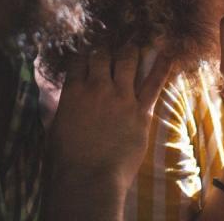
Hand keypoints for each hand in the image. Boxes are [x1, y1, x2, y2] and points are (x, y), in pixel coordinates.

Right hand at [47, 47, 170, 191]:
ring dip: (130, 50)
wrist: (89, 180)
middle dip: (105, 48)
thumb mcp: (54, 128)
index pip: (78, 60)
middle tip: (110, 42)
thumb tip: (61, 99)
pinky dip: (161, 67)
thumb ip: (60, 108)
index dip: (83, 52)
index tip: (87, 48)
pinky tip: (168, 54)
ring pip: (127, 61)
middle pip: (102, 55)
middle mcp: (97, 88)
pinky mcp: (141, 111)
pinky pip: (154, 84)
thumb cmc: (65, 161)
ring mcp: (121, 97)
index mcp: (73, 91)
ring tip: (134, 42)